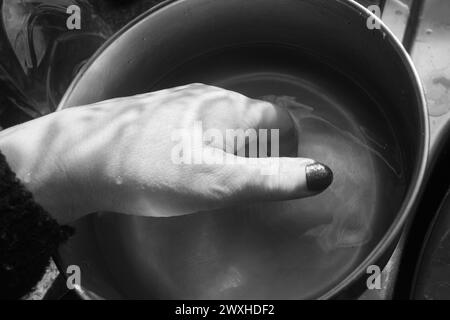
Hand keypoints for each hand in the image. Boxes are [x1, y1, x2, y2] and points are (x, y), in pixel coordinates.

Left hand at [0, 84, 331, 222]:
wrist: (84, 158)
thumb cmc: (154, 172)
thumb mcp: (217, 183)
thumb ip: (270, 179)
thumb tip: (322, 175)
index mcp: (231, 110)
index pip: (281, 122)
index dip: (284, 151)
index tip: (268, 178)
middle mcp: (211, 96)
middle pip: (255, 120)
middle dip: (257, 150)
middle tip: (237, 183)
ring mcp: (184, 99)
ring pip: (226, 120)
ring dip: (230, 145)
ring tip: (209, 175)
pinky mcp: (163, 109)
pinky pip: (199, 121)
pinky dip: (204, 141)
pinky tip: (182, 160)